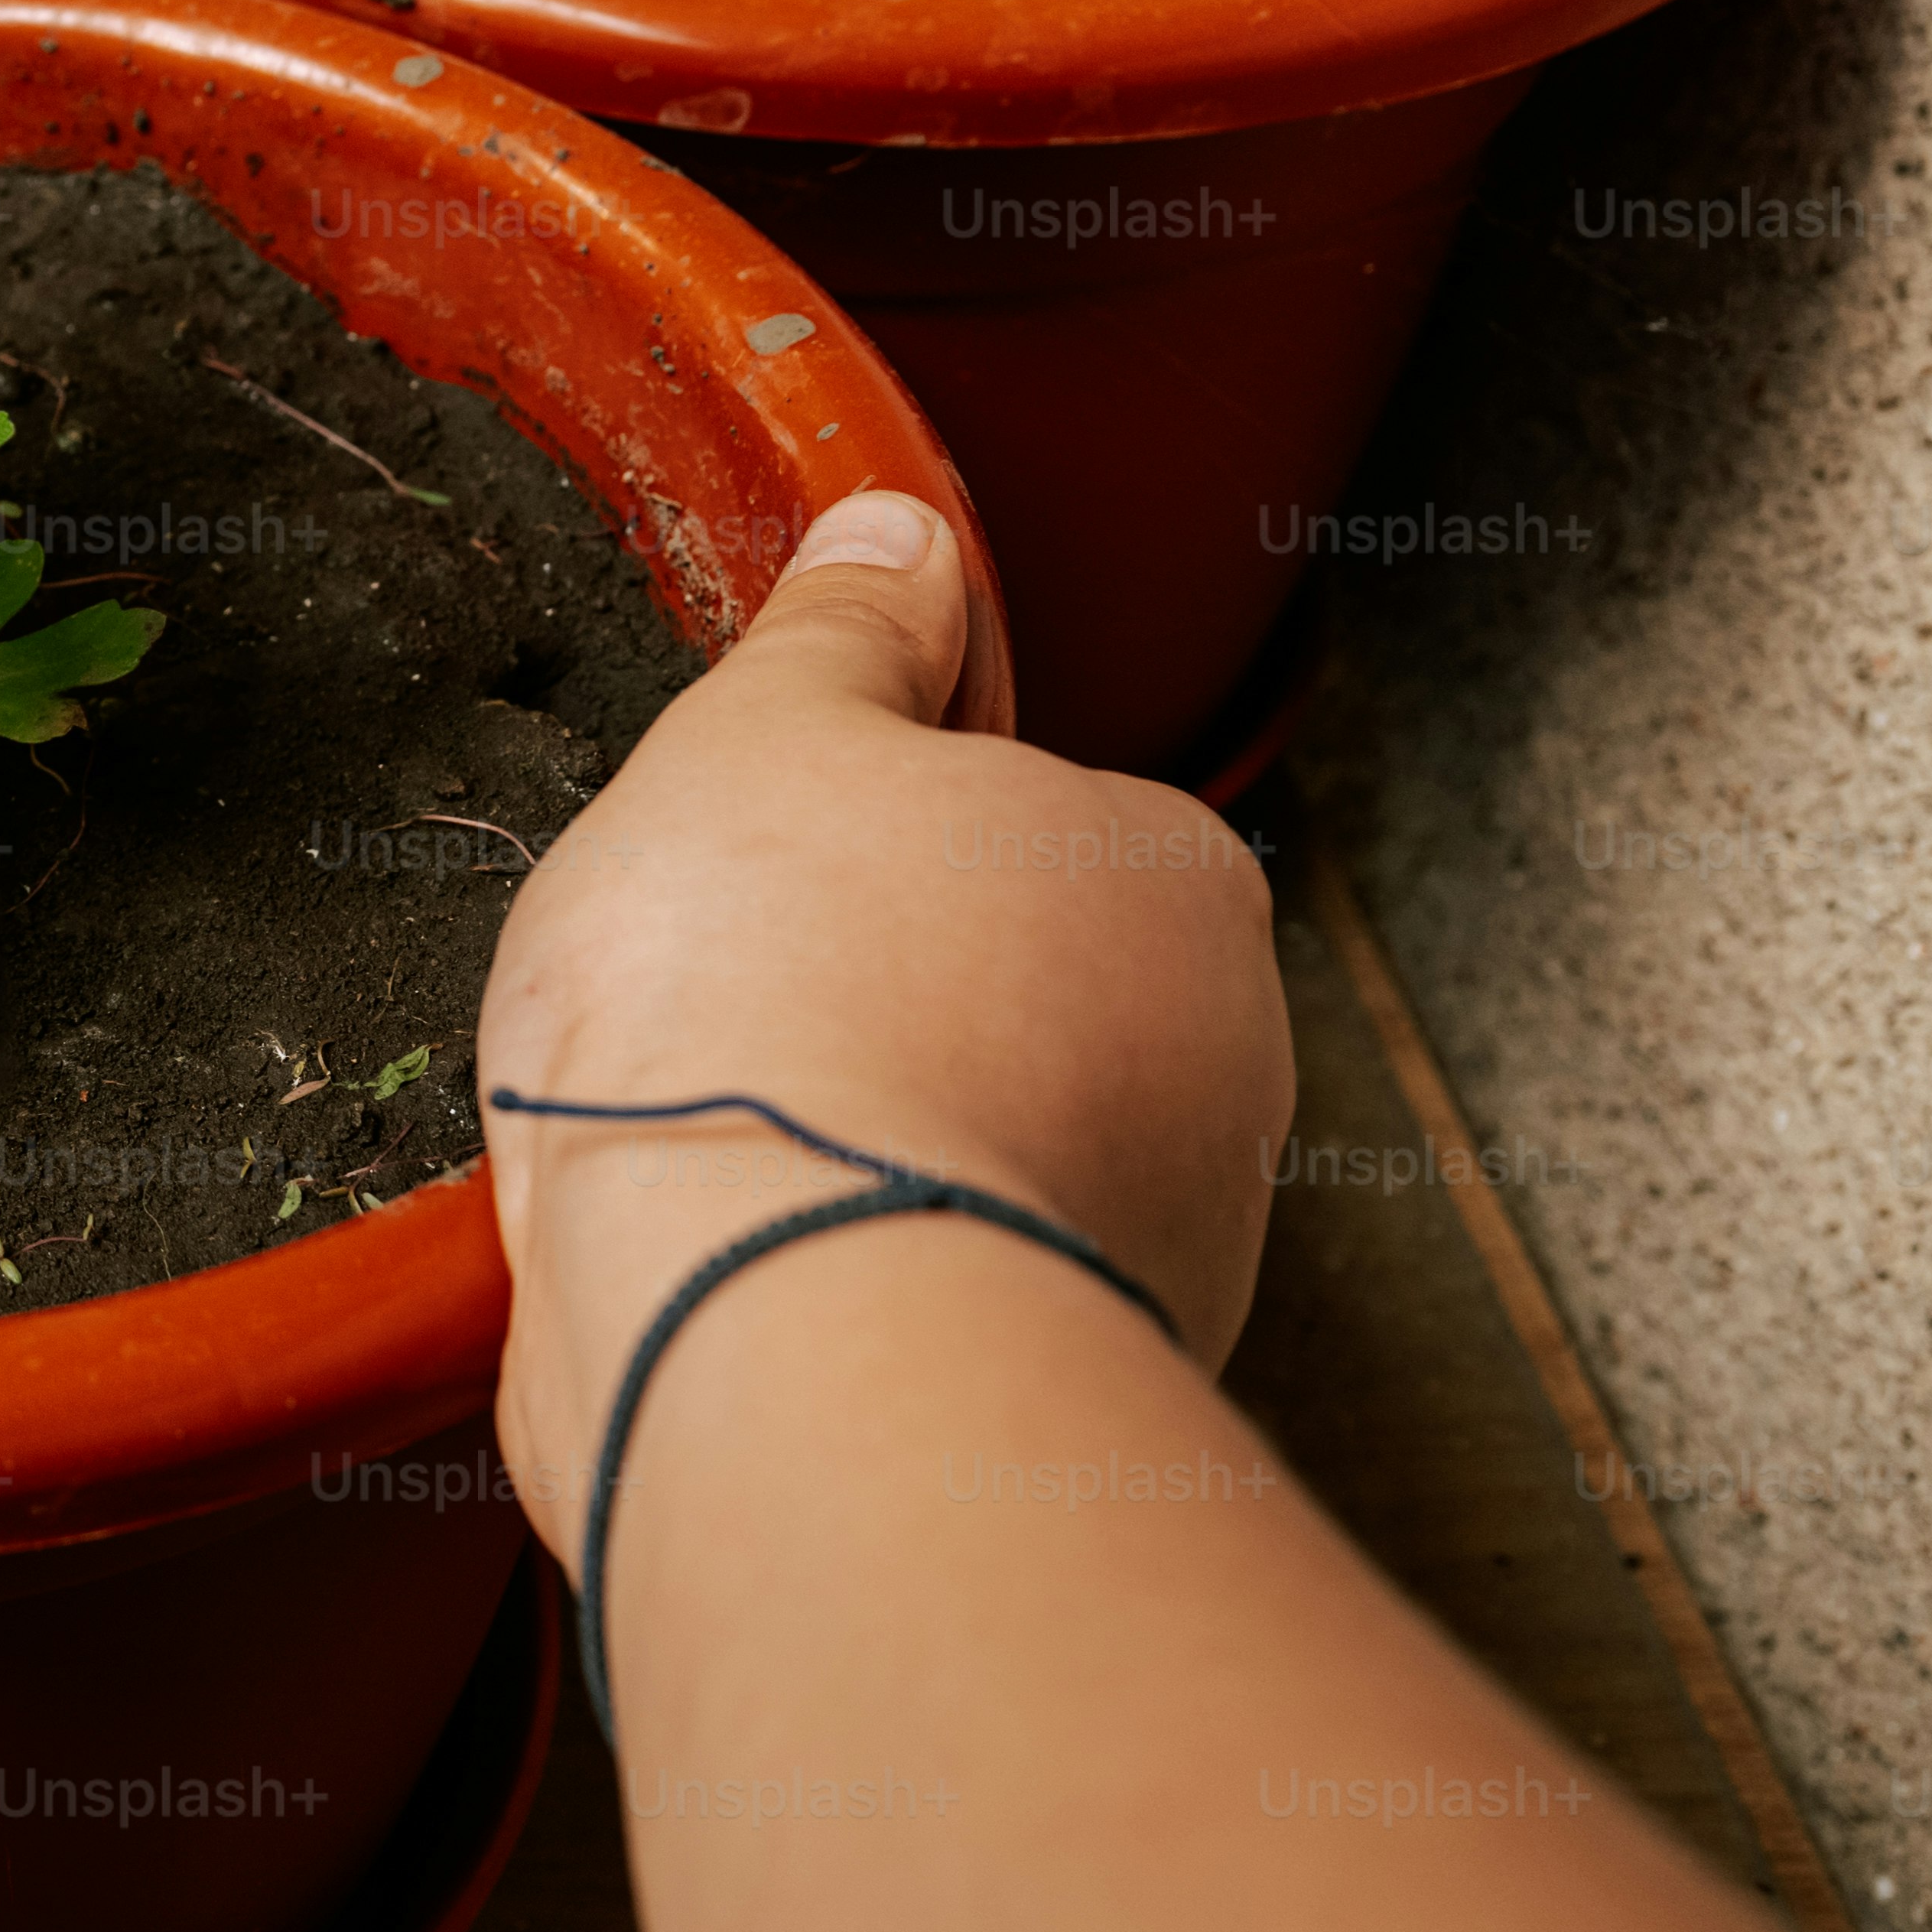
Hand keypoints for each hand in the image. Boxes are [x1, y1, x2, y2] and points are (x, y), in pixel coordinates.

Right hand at [470, 490, 1288, 1545]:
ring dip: (856, 1159)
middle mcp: (1220, 1065)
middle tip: (719, 1021)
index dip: (868, 843)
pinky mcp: (1069, 1390)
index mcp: (1175, 874)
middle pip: (1008, 997)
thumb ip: (844, 632)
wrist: (770, 1324)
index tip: (761, 880)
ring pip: (974, 1156)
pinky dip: (846, 1288)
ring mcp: (1163, 1245)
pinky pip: (935, 1298)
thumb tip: (898, 541)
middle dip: (873, 1009)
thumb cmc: (771, 1010)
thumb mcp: (772, 733)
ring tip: (710, 1165)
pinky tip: (741, 1278)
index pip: (1027, 823)